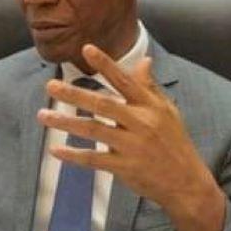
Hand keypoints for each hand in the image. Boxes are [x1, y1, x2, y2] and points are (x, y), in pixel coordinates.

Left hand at [37, 44, 226, 230]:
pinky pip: (94, 159)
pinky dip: (74, 155)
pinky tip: (56, 149)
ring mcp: (132, 146)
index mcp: (150, 106)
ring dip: (66, 122)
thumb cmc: (175, 143)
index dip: (106, 64)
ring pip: (94, 130)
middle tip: (50, 86)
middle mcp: (140, 123)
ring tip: (43, 115)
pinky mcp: (125, 167)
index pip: (124, 81)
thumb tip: (144, 61)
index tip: (86, 49)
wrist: (187, 182)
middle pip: (103, 104)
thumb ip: (150, 87)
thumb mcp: (168, 111)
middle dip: (75, 94)